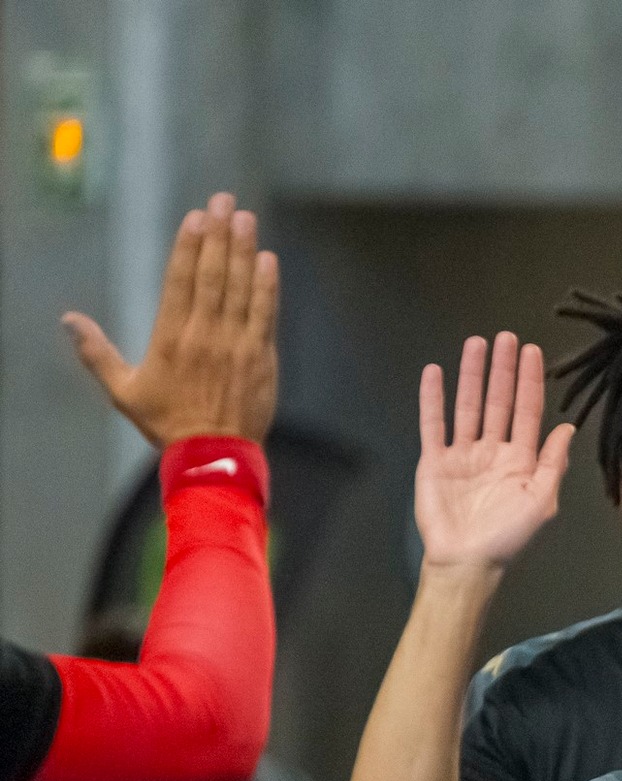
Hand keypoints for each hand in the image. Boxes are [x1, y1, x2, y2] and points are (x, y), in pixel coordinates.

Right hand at [64, 191, 279, 446]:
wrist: (214, 455)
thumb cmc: (167, 423)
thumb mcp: (123, 390)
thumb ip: (96, 352)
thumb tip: (68, 320)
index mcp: (170, 338)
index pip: (180, 282)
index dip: (189, 247)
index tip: (195, 218)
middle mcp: (204, 335)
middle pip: (212, 276)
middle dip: (218, 235)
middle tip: (224, 201)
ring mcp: (236, 344)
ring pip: (240, 289)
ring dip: (244, 251)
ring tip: (246, 219)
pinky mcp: (261, 357)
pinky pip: (265, 314)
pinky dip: (267, 286)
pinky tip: (268, 260)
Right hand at [415, 331, 573, 569]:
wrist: (466, 562)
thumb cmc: (507, 537)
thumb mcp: (542, 501)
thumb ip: (554, 463)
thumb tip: (568, 427)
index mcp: (521, 460)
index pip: (527, 411)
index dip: (530, 382)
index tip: (532, 352)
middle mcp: (494, 451)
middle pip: (498, 401)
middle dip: (503, 370)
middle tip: (505, 338)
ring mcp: (463, 455)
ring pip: (468, 406)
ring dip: (471, 375)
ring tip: (476, 345)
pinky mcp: (436, 461)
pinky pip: (433, 424)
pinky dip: (433, 399)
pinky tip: (434, 373)